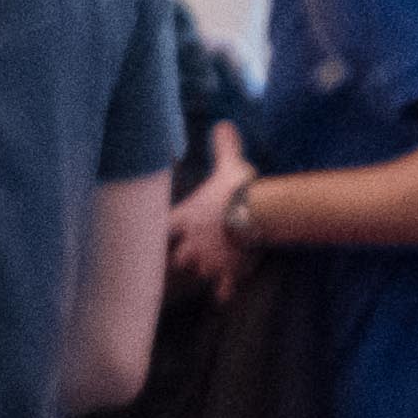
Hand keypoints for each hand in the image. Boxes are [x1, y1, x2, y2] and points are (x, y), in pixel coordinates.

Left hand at [166, 123, 258, 298]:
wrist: (258, 213)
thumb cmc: (240, 187)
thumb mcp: (229, 164)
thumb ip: (224, 147)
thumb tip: (223, 124)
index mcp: (186, 218)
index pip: (160, 229)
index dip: (159, 232)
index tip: (162, 233)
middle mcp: (192, 243)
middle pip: (177, 258)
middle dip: (184, 255)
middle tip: (195, 249)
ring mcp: (209, 260)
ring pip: (198, 272)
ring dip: (204, 269)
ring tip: (214, 263)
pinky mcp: (229, 273)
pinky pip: (223, 290)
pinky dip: (224, 292)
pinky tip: (225, 293)